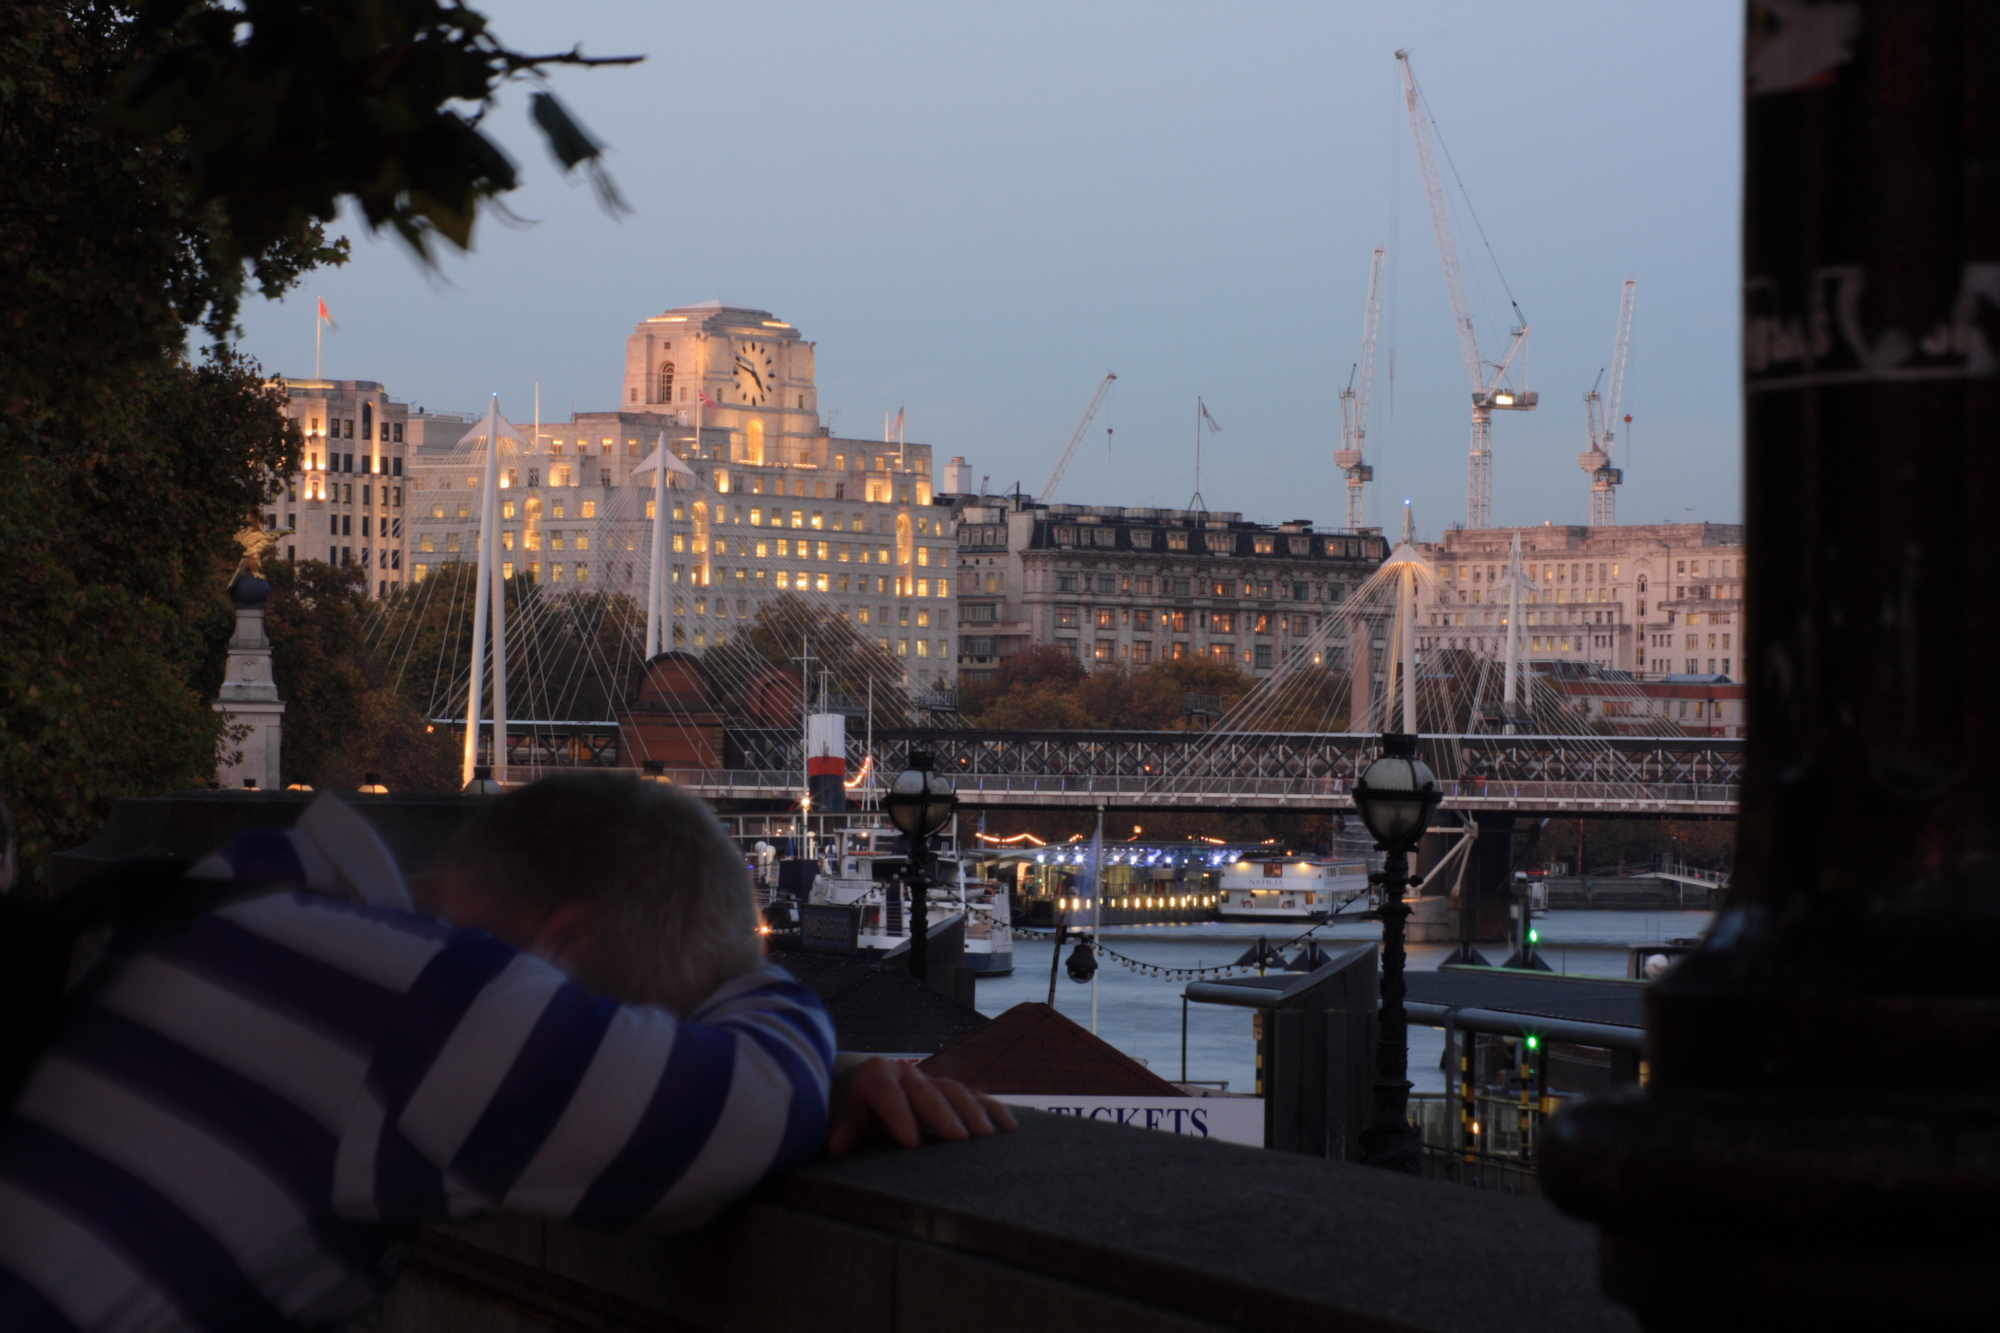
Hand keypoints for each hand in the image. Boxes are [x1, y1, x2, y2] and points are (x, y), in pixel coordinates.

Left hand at [826, 1054, 1017, 1154]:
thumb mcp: (844, 1115)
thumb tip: (837, 1146)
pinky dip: (994, 1110)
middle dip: (943, 1115)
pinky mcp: (951, 1091)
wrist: (866, 1085)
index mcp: (877, 1075)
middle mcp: (907, 1073)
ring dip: (972, 1112)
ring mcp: (932, 1080)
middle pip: (927, 1092)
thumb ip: (843, 1128)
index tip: (911, 1141)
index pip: (889, 1094)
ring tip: (986, 1136)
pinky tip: (1010, 1128)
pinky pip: (977, 1097)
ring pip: (954, 1092)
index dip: (899, 1116)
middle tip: (959, 1137)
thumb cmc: (854, 1108)